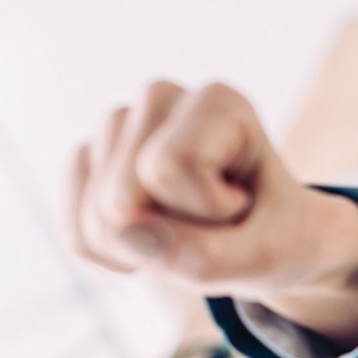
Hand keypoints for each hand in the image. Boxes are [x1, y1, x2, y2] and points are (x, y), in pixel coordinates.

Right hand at [65, 79, 357, 345]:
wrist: (272, 239)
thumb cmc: (277, 238)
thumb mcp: (265, 259)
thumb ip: (203, 255)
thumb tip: (120, 231)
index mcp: (219, 102)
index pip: (170, 169)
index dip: (209, 210)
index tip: (243, 203)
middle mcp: (161, 98)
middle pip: (123, 198)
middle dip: (173, 235)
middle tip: (216, 224)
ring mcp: (117, 127)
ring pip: (98, 219)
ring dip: (146, 249)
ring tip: (190, 228)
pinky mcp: (88, 161)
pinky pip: (80, 237)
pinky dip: (118, 259)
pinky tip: (155, 240)